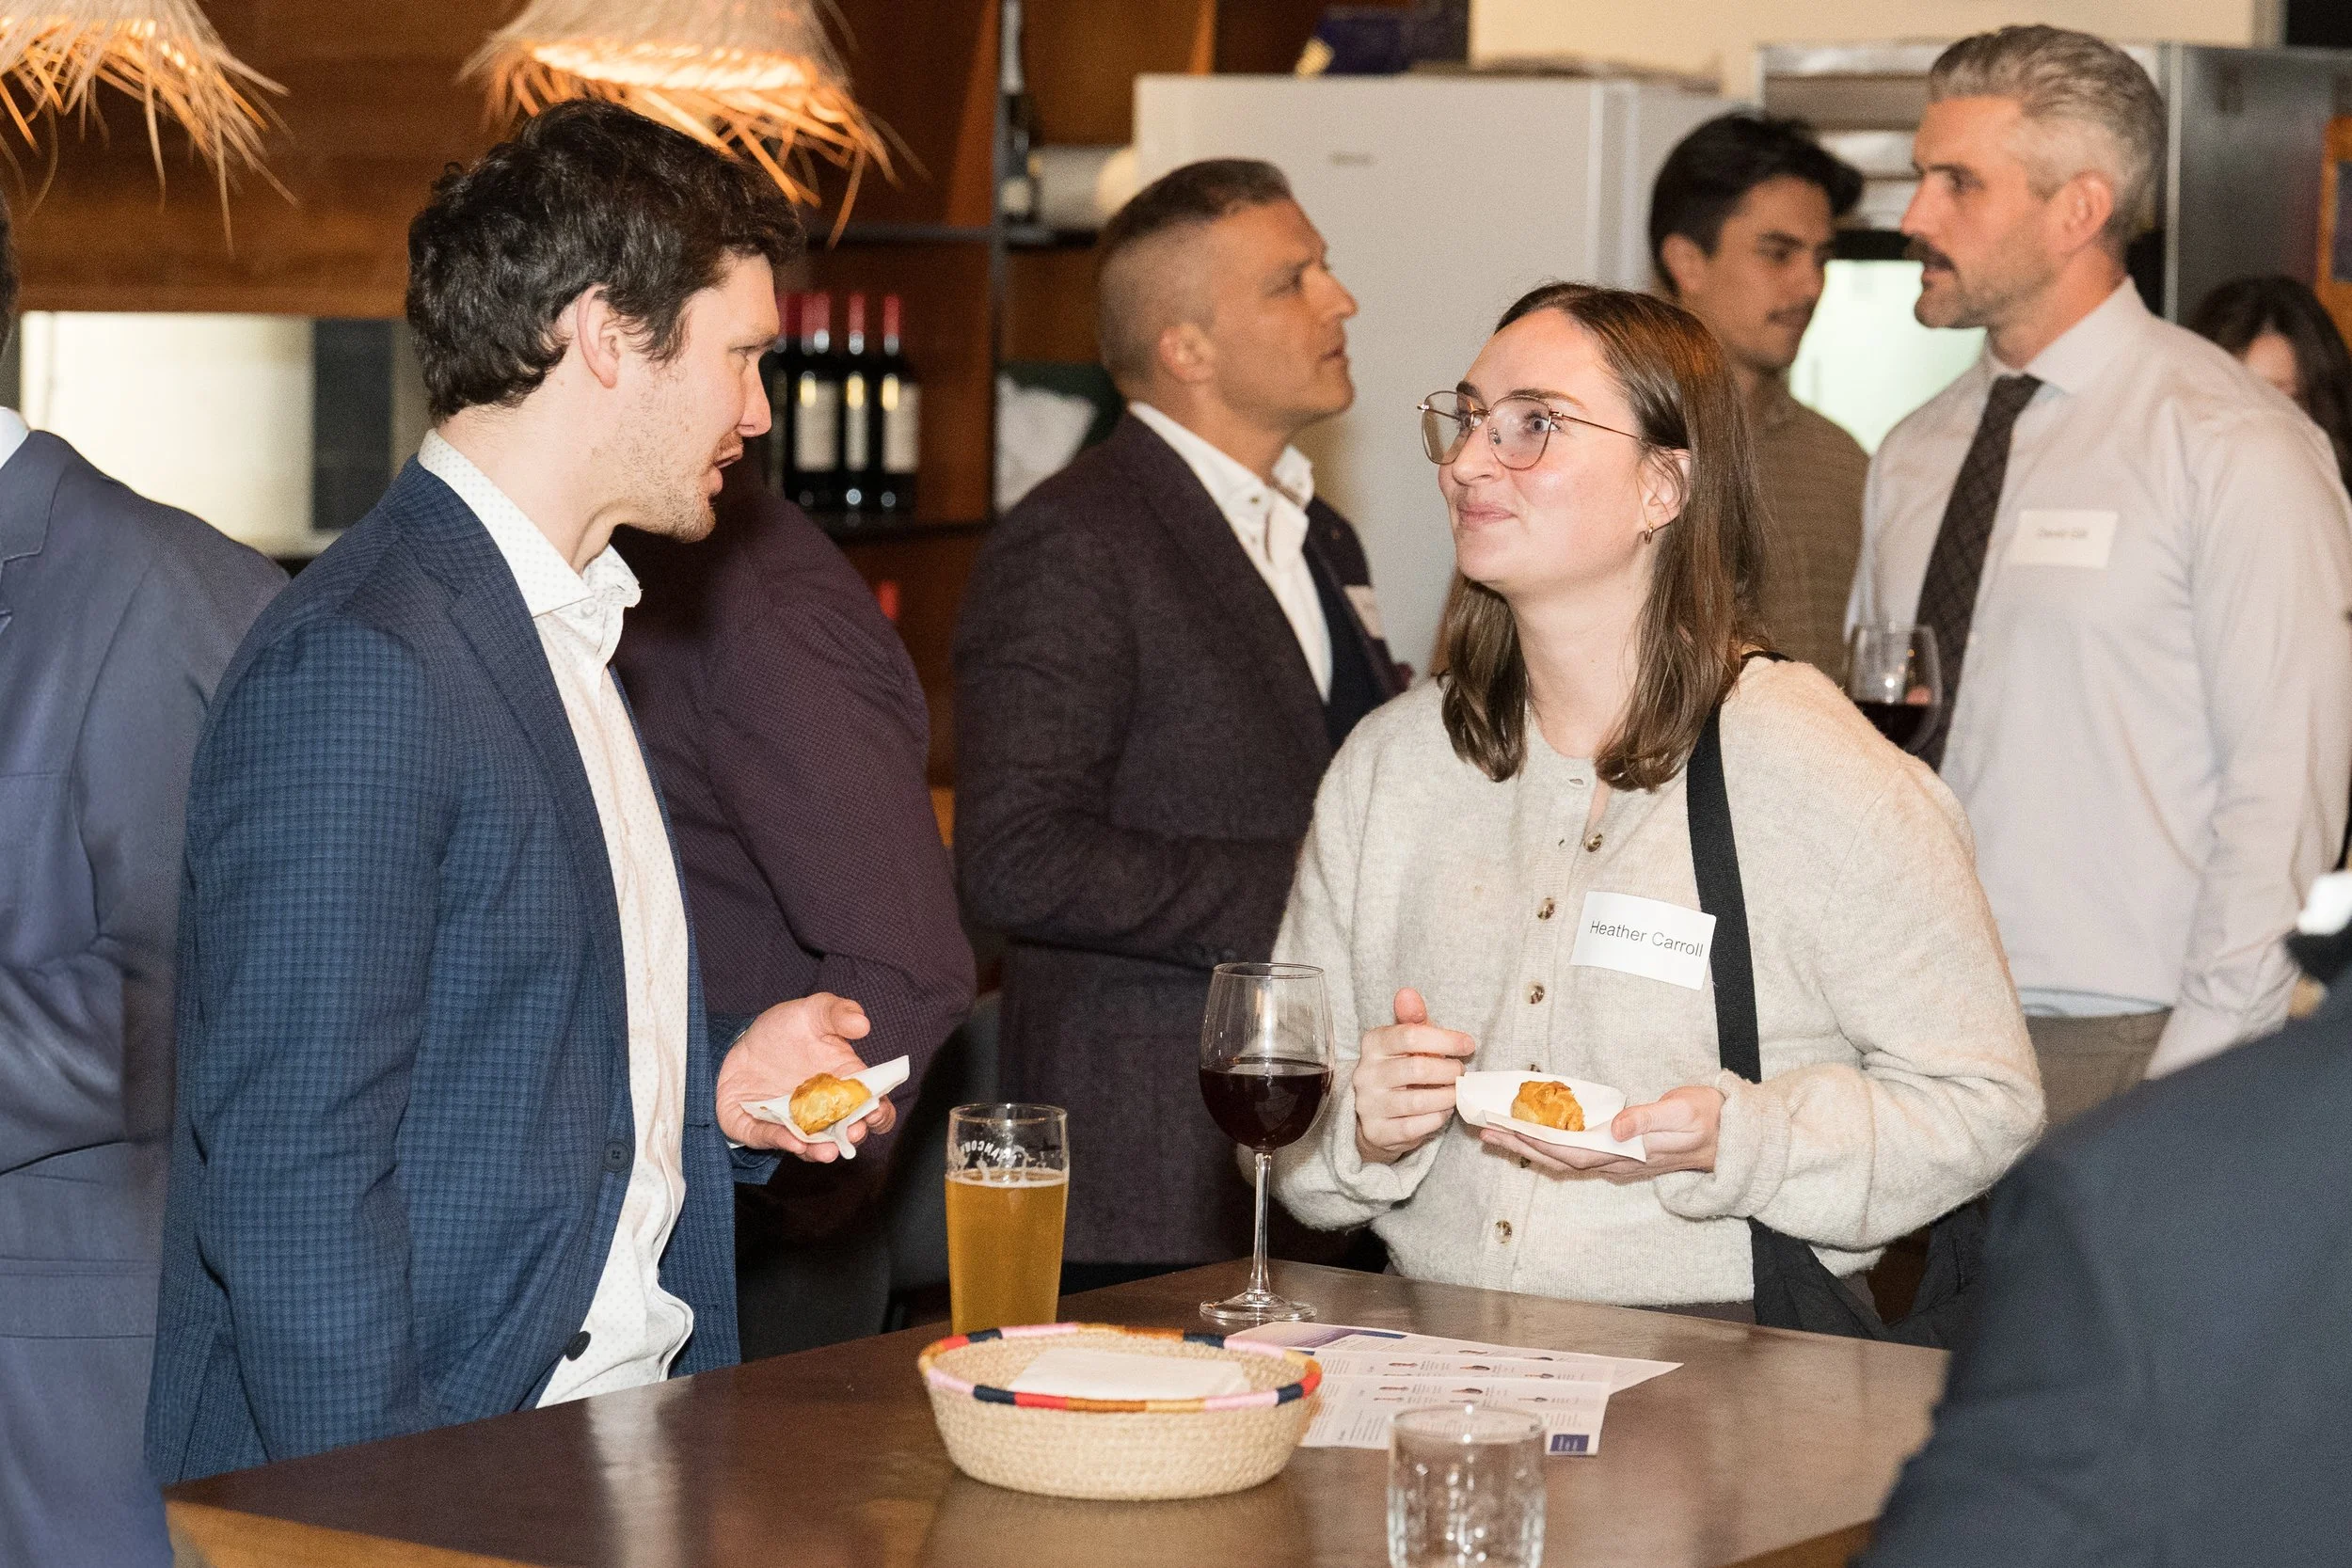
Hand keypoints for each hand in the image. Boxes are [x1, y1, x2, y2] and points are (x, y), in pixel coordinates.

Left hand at [716, 993, 888, 1160]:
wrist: (740, 1041)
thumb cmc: (786, 1029)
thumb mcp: (813, 1012)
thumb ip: (838, 1013)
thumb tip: (862, 1024)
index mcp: (846, 1086)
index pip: (873, 1107)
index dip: (879, 1113)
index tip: (875, 1110)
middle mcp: (824, 1112)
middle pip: (847, 1133)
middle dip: (852, 1136)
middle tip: (853, 1132)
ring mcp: (794, 1124)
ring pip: (812, 1146)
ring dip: (820, 1151)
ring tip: (827, 1151)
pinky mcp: (762, 1128)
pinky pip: (772, 1139)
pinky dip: (783, 1141)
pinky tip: (792, 1139)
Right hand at [1353, 988, 1476, 1164]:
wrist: (1377, 1115)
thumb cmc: (1401, 1069)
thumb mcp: (1406, 1042)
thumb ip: (1412, 1018)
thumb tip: (1407, 993)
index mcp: (1372, 1044)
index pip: (1410, 1035)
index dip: (1445, 1040)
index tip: (1468, 1045)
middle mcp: (1365, 1073)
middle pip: (1416, 1068)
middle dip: (1448, 1071)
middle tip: (1460, 1073)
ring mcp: (1368, 1104)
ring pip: (1417, 1101)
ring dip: (1446, 1097)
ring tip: (1455, 1092)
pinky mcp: (1377, 1131)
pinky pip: (1415, 1127)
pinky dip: (1436, 1118)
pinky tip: (1442, 1111)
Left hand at [1480, 1084, 1723, 1181]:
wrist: (1730, 1136)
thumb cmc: (1707, 1118)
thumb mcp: (1682, 1110)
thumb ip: (1648, 1118)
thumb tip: (1614, 1126)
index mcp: (1628, 1152)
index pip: (1571, 1152)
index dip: (1536, 1142)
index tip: (1508, 1129)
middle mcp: (1617, 1162)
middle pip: (1558, 1160)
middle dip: (1520, 1146)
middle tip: (1486, 1132)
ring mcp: (1618, 1161)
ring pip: (1563, 1159)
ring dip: (1529, 1147)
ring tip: (1498, 1134)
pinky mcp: (1619, 1153)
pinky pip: (1574, 1153)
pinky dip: (1548, 1146)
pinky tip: (1533, 1136)